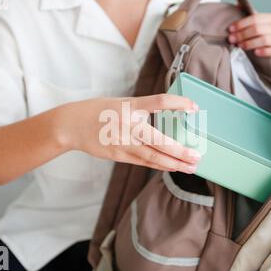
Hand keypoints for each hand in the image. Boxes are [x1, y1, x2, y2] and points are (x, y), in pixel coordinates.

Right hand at [55, 94, 201, 173]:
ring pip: (153, 156)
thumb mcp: (122, 103)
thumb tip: (168, 118)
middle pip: (159, 141)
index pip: (159, 102)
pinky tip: (173, 168)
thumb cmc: (100, 111)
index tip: (194, 107)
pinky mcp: (119, 155)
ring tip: (191, 167)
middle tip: (197, 156)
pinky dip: (159, 165)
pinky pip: (143, 162)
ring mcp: (122, 143)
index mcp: (130, 106)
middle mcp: (127, 125)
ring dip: (174, 163)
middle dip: (180, 151)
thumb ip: (143, 110)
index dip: (178, 104)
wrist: (72, 125)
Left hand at [228, 13, 270, 61]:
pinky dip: (264, 51)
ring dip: (250, 43)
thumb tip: (238, 4)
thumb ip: (248, 18)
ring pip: (265, 39)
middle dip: (243, 34)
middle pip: (258, 28)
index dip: (242, 23)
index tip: (230, 29)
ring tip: (240, 46)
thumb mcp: (256, 28)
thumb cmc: (261, 40)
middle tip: (231, 39)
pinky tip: (255, 53)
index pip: (255, 18)